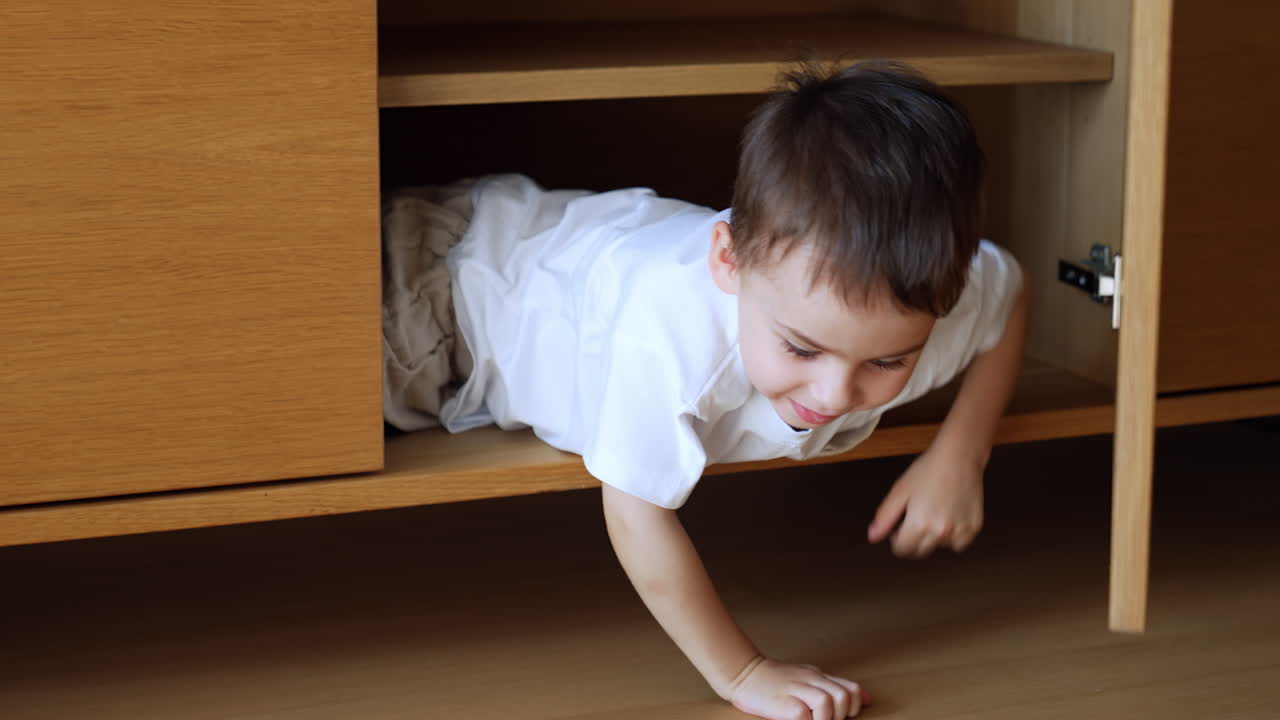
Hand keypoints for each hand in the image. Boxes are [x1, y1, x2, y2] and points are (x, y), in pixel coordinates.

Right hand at [726, 656, 868, 719]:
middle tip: (825, 719)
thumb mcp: (810, 677)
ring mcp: (797, 690)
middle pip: (844, 697)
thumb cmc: (776, 679)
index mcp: (819, 676)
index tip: (843, 716)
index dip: (854, 706)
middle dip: (841, 715)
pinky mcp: (783, 702)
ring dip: (824, 719)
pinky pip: (803, 714)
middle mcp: (811, 680)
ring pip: (827, 703)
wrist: (744, 673)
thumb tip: (867, 699)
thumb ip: (836, 686)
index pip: (852, 690)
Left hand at [867, 444, 984, 557]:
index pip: (902, 550)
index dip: (896, 538)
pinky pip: (958, 543)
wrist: (958, 457)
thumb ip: (885, 517)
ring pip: (939, 547)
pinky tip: (948, 516)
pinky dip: (952, 536)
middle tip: (916, 516)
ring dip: (933, 537)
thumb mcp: (899, 491)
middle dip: (913, 539)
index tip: (899, 526)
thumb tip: (873, 536)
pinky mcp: (973, 528)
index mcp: (919, 524)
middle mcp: (941, 531)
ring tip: (934, 511)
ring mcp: (960, 531)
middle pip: (920, 552)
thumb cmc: (929, 470)